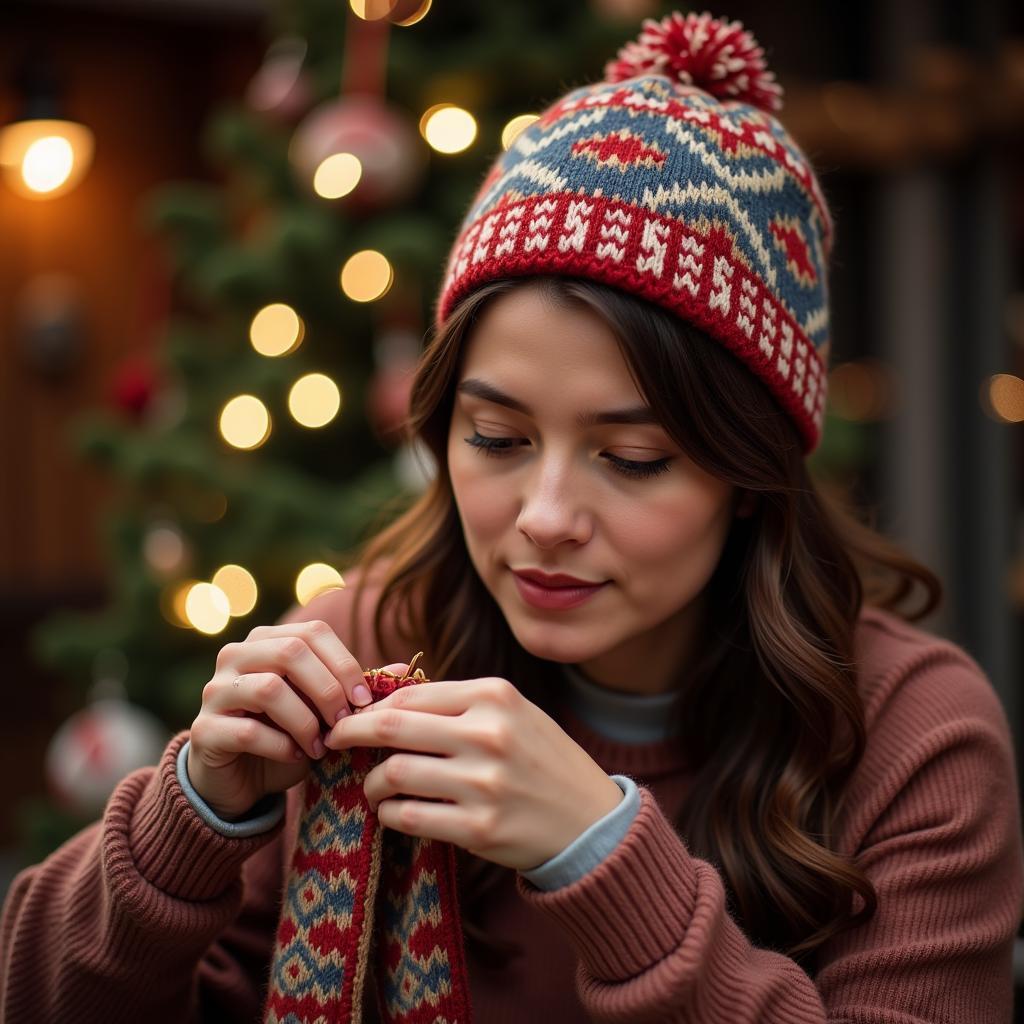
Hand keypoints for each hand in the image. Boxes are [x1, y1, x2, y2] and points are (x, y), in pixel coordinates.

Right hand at [188, 616, 408, 819]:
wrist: (237, 782)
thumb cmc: (287, 737)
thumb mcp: (324, 711)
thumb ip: (354, 688)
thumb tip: (404, 669)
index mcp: (266, 641)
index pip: (312, 632)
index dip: (344, 662)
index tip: (364, 699)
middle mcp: (235, 656)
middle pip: (290, 652)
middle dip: (328, 689)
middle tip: (345, 722)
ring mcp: (214, 692)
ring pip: (268, 688)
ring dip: (305, 720)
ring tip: (322, 746)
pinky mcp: (204, 730)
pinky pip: (247, 730)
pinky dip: (281, 746)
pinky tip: (296, 758)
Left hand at [324, 676, 623, 871]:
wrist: (591, 821)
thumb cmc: (542, 760)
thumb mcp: (512, 712)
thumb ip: (457, 702)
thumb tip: (385, 697)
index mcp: (494, 695)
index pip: (410, 695)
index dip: (369, 706)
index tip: (349, 716)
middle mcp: (488, 733)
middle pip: (392, 728)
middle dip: (350, 734)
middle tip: (332, 741)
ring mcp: (483, 782)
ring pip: (394, 773)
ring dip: (372, 782)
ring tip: (375, 786)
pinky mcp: (479, 828)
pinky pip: (409, 816)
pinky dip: (391, 813)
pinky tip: (395, 811)